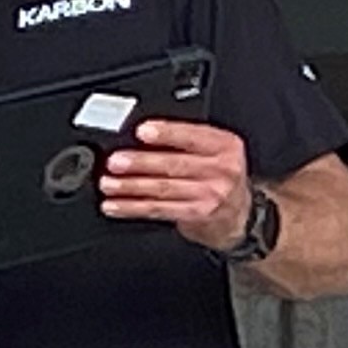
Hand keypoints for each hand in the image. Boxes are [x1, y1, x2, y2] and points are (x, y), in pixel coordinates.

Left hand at [99, 121, 253, 251]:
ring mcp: (209, 195)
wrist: (239, 216)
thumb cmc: (220, 177)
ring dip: (130, 187)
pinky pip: (159, 210)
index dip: (166, 133)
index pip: (193, 136)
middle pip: (174, 164)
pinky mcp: (196, 215)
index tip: (142, 131)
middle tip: (115, 161)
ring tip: (108, 184)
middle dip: (140, 163)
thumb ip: (189, 140)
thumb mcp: (217, 151)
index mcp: (225, 146)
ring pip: (163, 189)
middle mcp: (221, 170)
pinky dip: (133, 208)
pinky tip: (116, 205)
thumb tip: (142, 135)